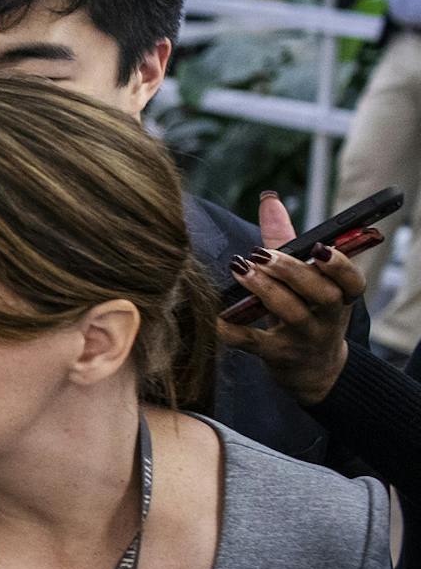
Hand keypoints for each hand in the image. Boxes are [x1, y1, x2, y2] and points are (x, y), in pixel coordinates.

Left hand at [217, 193, 360, 405]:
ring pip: (292, 313)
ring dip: (265, 290)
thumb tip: (269, 199)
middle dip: (292, 271)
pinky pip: (254, 342)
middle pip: (320, 294)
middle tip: (260, 254)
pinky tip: (216, 314)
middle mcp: (328, 318)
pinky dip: (233, 329)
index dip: (339, 266)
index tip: (318, 249)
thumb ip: (287, 241)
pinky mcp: (277, 356)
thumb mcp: (304, 279)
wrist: (312, 369)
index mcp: (341, 296)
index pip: (352, 281)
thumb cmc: (306, 310)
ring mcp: (304, 339)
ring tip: (240, 269)